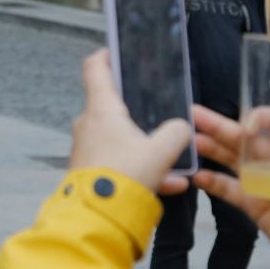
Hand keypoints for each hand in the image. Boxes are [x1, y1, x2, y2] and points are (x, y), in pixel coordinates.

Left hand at [69, 50, 192, 194]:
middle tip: (161, 108)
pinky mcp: (91, 172)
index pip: (95, 68)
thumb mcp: (162, 151)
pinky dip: (143, 169)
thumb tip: (181, 128)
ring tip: (175, 160)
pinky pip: (121, 163)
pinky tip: (171, 184)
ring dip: (147, 146)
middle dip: (139, 108)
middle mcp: (89, 125)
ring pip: (122, 139)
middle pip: (113, 105)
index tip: (119, 50)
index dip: (107, 54)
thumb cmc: (126, 175)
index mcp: (101, 109)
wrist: (99, 218)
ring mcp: (88, 149)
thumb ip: (177, 133)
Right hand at [191, 104, 269, 268]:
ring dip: (212, 149)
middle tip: (194, 115)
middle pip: (246, 138)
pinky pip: (230, 190)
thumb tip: (253, 125)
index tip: (244, 128)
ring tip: (190, 141)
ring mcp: (265, 184)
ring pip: (233, 160)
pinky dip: (213, 183)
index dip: (256, 118)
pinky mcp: (255, 206)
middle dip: (220, 126)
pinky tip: (197, 177)